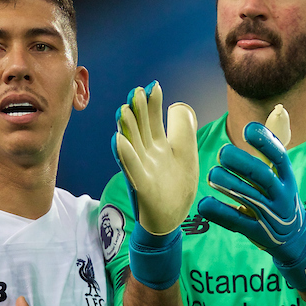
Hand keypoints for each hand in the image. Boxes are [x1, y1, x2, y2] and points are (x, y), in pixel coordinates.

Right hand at [113, 82, 198, 235]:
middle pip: (141, 128)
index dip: (153, 104)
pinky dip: (126, 155)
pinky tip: (119, 141)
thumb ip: (183, 133)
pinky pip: (132, 170)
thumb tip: (180, 108)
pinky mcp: (142, 187)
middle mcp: (147, 155)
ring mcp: (143, 170)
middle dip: (138, 110)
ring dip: (127, 128)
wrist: (170, 221)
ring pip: (133, 145)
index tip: (153, 85)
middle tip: (136, 91)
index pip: (154, 120)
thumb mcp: (186, 157)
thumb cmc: (177, 188)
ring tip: (123, 110)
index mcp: (159, 147)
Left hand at [197, 108, 305, 292]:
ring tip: (212, 175)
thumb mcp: (282, 174)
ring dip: (229, 184)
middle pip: (263, 176)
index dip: (266, 142)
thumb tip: (278, 110)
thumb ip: (272, 148)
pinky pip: (237, 222)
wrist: (295, 239)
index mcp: (287, 178)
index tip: (248, 129)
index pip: (280, 157)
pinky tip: (204, 204)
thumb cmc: (280, 198)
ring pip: (249, 198)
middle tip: (222, 153)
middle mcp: (281, 195)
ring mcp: (269, 215)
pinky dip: (220, 213)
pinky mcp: (256, 231)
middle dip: (242, 163)